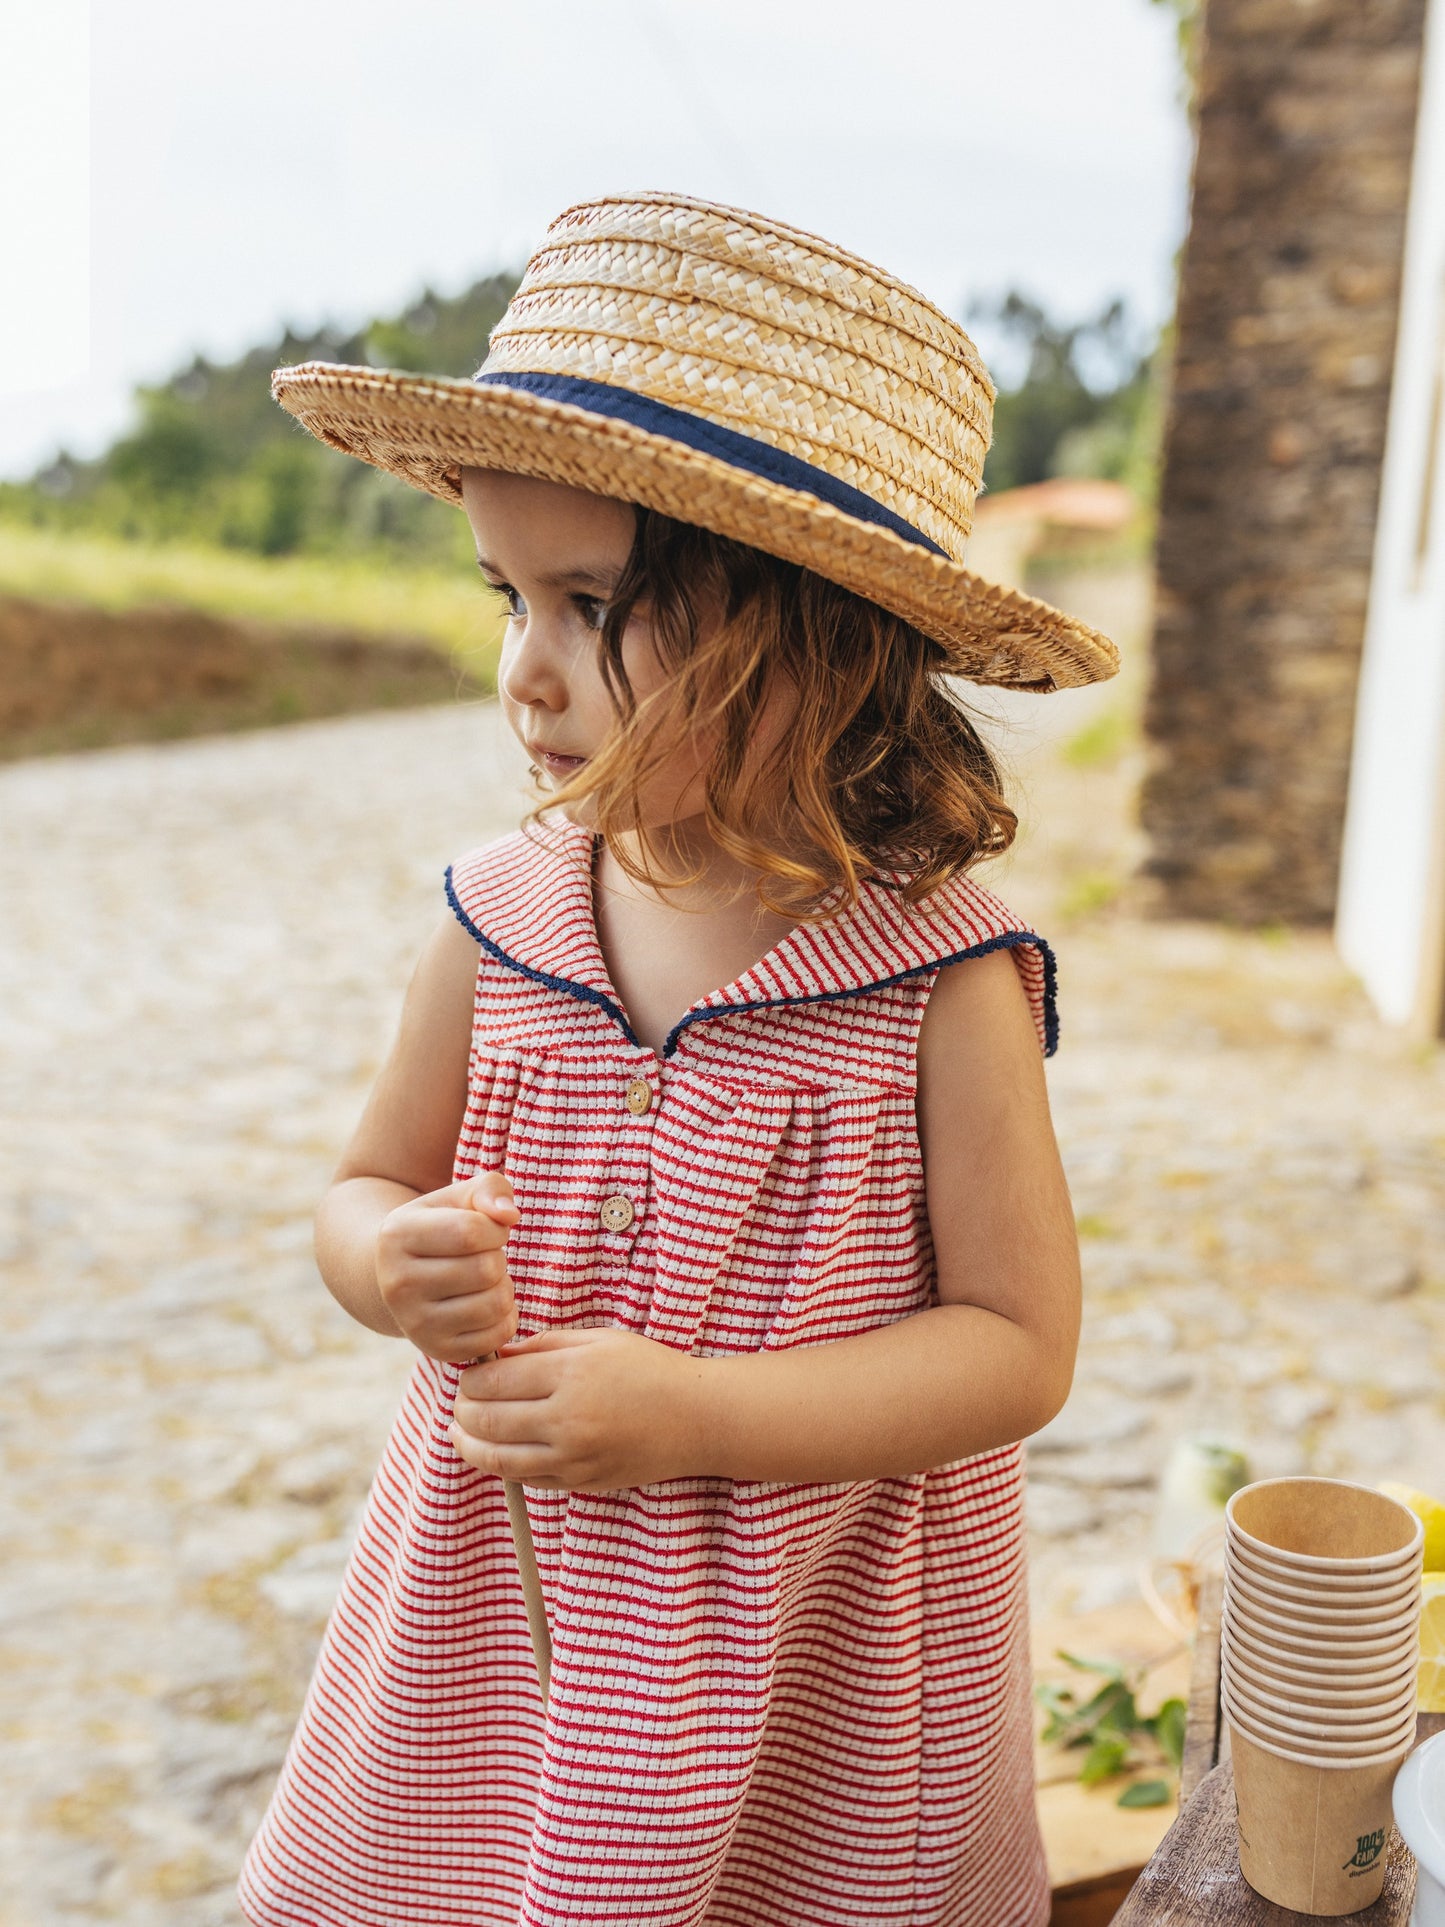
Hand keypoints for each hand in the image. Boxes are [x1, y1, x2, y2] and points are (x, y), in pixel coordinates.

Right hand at [375, 1170, 519, 1363]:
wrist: (402, 1275)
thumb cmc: (441, 1227)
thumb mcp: (458, 1197)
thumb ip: (490, 1189)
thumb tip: (509, 1215)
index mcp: (397, 1235)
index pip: (470, 1232)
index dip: (495, 1229)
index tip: (488, 1229)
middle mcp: (398, 1283)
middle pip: (486, 1270)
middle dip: (498, 1258)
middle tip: (484, 1257)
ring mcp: (414, 1322)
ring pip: (495, 1304)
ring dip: (504, 1288)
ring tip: (484, 1280)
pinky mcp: (436, 1349)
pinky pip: (496, 1336)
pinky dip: (505, 1318)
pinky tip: (485, 1304)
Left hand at [449, 1326, 702, 1492]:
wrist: (697, 1418)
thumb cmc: (648, 1369)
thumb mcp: (598, 1341)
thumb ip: (545, 1346)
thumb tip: (497, 1356)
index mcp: (571, 1374)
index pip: (494, 1379)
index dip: (471, 1377)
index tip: (470, 1373)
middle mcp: (568, 1418)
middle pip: (487, 1419)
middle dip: (463, 1409)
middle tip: (460, 1401)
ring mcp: (573, 1456)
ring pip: (497, 1457)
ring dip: (469, 1444)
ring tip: (460, 1432)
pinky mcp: (580, 1482)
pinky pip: (525, 1478)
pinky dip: (500, 1465)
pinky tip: (493, 1451)